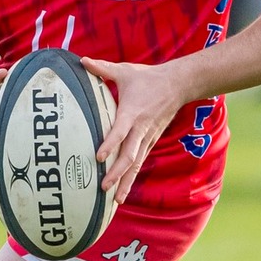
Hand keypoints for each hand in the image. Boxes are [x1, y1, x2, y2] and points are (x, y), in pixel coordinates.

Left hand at [82, 57, 191, 205]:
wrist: (179, 85)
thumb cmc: (148, 77)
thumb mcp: (125, 71)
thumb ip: (102, 68)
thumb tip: (81, 60)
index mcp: (133, 112)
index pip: (120, 131)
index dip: (110, 144)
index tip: (98, 157)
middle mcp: (141, 128)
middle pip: (130, 155)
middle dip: (117, 173)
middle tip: (103, 187)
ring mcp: (148, 137)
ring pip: (136, 163)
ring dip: (126, 182)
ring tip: (115, 200)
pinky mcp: (151, 141)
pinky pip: (140, 161)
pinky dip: (132, 177)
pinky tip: (123, 191)